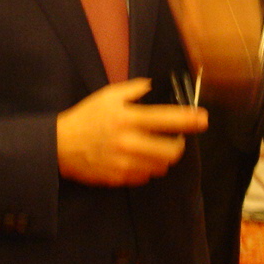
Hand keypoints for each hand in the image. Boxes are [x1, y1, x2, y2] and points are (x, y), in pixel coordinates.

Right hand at [57, 78, 207, 186]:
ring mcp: (125, 163)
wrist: (60, 146)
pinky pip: (145, 177)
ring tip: (157, 149)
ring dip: (164, 158)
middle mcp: (130, 142)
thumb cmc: (86, 117)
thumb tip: (153, 86)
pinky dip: (148, 168)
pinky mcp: (119, 178)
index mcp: (128, 119)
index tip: (203, 119)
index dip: (189, 120)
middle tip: (177, 140)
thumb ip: (133, 89)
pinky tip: (140, 159)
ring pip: (161, 166)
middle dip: (179, 145)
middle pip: (171, 151)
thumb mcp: (107, 95)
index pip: (167, 119)